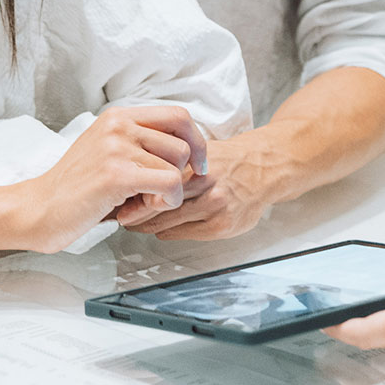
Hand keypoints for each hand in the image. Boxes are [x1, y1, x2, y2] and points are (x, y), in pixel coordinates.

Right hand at [17, 105, 206, 251]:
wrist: (38, 209)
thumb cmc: (77, 188)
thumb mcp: (108, 151)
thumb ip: (141, 143)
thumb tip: (189, 149)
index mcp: (118, 116)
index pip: (179, 115)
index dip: (196, 141)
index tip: (197, 165)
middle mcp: (118, 125)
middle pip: (183, 144)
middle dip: (177, 175)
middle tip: (151, 195)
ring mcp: (117, 147)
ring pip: (177, 166)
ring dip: (166, 194)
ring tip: (136, 203)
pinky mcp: (117, 174)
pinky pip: (169, 184)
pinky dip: (165, 202)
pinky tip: (139, 211)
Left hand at [120, 132, 278, 239]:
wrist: (265, 167)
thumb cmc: (229, 159)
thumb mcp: (198, 151)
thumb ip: (172, 161)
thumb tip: (135, 171)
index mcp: (195, 162)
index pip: (152, 180)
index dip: (132, 190)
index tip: (120, 195)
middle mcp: (205, 184)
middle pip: (155, 204)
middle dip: (133, 212)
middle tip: (119, 215)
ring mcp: (214, 207)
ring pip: (165, 222)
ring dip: (146, 225)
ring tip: (133, 223)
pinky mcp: (221, 226)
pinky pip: (182, 233)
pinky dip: (166, 232)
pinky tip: (159, 229)